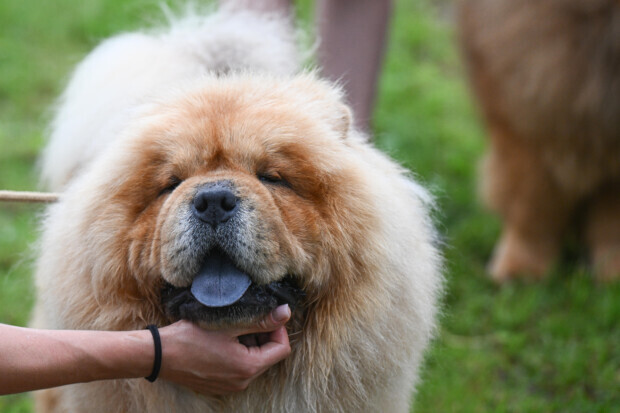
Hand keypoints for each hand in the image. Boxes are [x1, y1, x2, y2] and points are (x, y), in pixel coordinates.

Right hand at [157, 304, 291, 394]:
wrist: (159, 354)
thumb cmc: (191, 337)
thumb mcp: (230, 324)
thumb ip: (261, 320)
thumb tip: (286, 312)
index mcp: (248, 368)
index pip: (281, 348)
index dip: (277, 329)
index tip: (265, 315)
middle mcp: (242, 382)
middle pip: (268, 356)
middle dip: (262, 336)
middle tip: (245, 319)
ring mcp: (230, 386)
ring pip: (253, 361)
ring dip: (248, 344)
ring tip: (230, 329)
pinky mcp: (219, 385)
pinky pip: (238, 368)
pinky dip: (236, 353)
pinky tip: (221, 340)